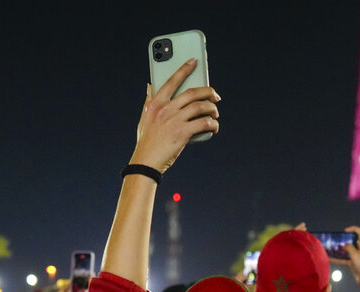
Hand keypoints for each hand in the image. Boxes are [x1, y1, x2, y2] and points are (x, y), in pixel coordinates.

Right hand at [129, 59, 220, 173]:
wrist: (145, 162)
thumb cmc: (145, 142)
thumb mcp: (144, 118)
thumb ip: (148, 101)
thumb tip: (150, 85)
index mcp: (155, 103)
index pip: (172, 80)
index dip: (184, 69)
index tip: (194, 61)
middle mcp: (165, 109)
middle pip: (192, 92)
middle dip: (208, 92)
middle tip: (215, 96)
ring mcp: (174, 120)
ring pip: (200, 106)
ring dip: (212, 109)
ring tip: (215, 114)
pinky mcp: (182, 133)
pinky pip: (204, 123)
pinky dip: (212, 124)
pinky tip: (214, 127)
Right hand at [331, 226, 359, 287]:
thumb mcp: (355, 255)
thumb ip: (349, 248)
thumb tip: (345, 245)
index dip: (353, 229)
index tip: (345, 231)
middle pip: (353, 240)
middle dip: (345, 239)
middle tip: (338, 239)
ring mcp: (357, 256)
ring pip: (348, 249)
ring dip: (340, 249)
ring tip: (333, 247)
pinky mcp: (353, 263)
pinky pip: (344, 259)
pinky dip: (338, 258)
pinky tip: (330, 259)